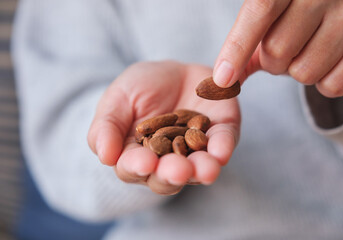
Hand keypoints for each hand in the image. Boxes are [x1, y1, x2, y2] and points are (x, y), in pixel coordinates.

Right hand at [88, 61, 239, 194]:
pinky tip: (221, 153)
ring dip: (201, 170)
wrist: (174, 71)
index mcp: (137, 155)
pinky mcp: (220, 134)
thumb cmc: (140, 88)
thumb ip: (106, 127)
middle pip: (167, 177)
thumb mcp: (117, 99)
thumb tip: (105, 156)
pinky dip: (222, 149)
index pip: (133, 168)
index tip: (143, 163)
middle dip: (172, 174)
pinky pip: (222, 144)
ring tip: (205, 170)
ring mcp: (196, 151)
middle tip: (178, 171)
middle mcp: (167, 160)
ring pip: (197, 168)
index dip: (137, 167)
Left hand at [214, 0, 342, 97]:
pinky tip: (331, 60)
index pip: (260, 12)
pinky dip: (325, 82)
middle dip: (274, 61)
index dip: (238, 48)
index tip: (222, 79)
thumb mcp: (276, 8)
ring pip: (304, 73)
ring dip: (299, 72)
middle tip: (290, 46)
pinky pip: (333, 85)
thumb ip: (250, 38)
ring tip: (312, 49)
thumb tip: (224, 78)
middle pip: (277, 53)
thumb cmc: (304, 5)